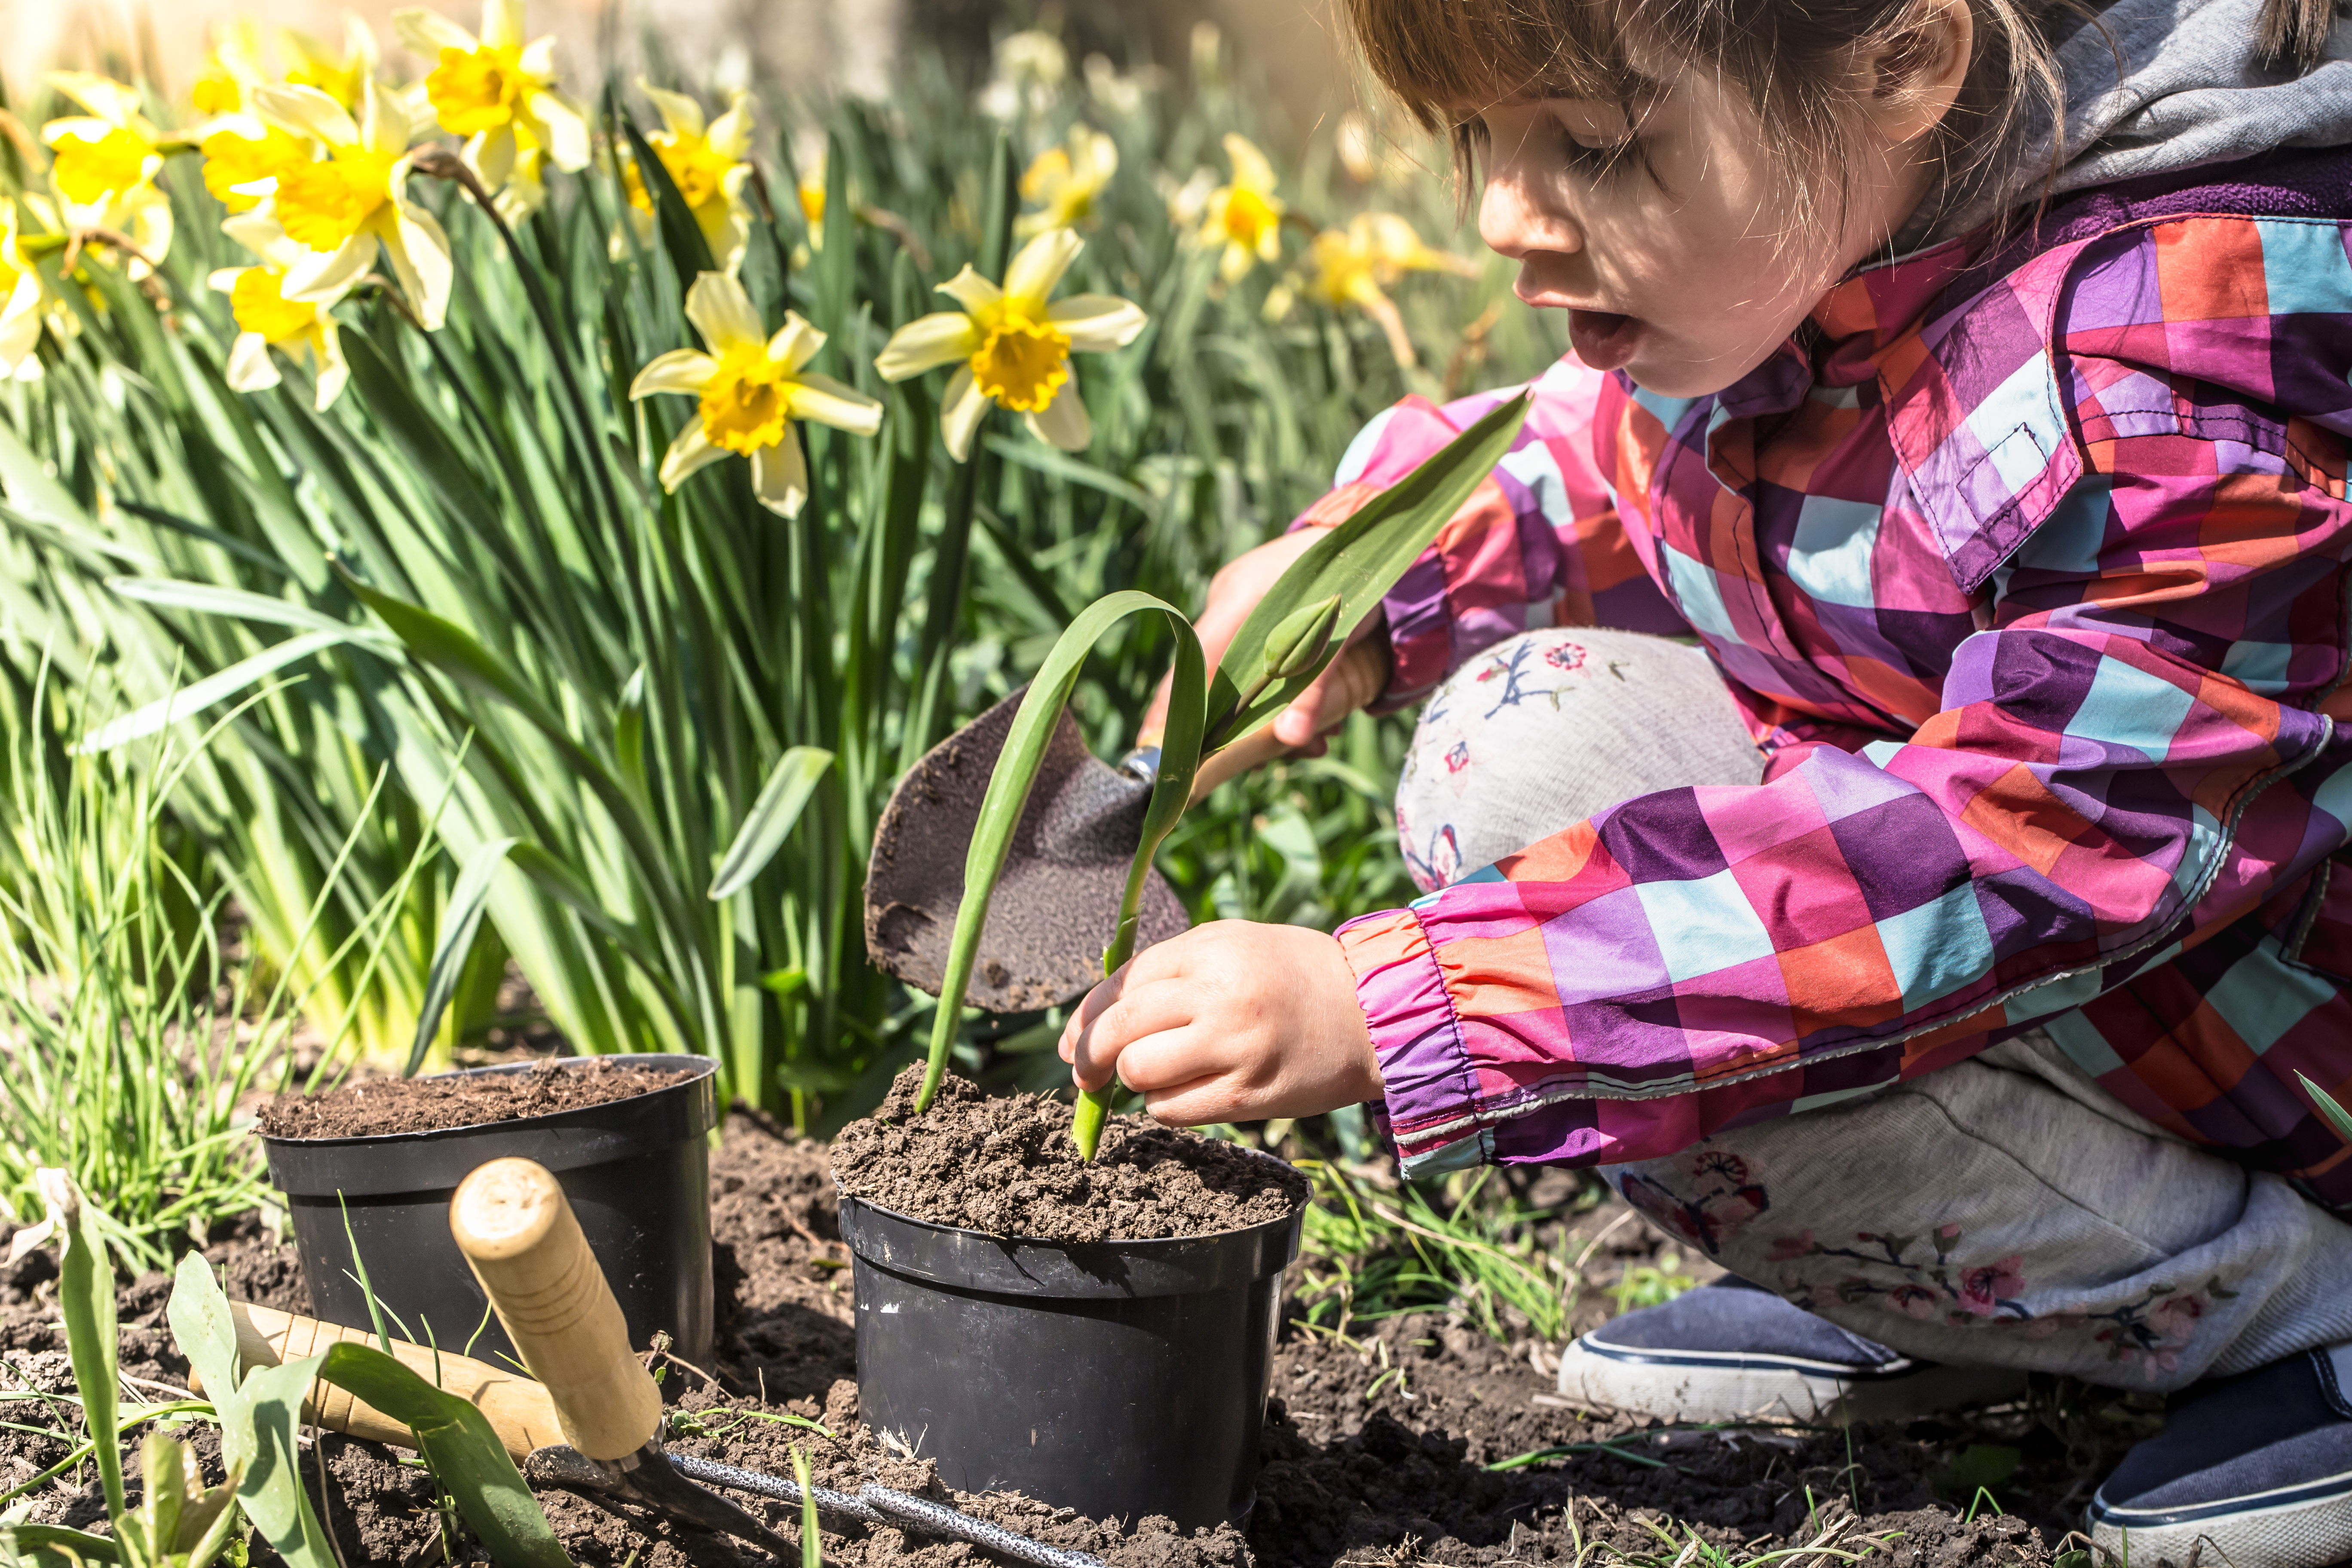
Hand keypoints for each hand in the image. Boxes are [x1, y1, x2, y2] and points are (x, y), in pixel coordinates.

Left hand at [1058, 921, 1382, 1125]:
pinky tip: (1189, 1092)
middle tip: (1085, 1074)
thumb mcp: (1235, 946)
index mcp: (1210, 949)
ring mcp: (1233, 1047)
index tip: (1072, 1041)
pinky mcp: (1247, 1096)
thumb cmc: (1295, 976)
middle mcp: (1217, 995)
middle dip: (1089, 1057)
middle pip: (1118, 1031)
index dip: (1085, 1018)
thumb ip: (1172, 971)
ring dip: (1135, 1080)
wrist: (1372, 1013)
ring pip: (1138, 1073)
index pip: (1120, 984)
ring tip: (1161, 1074)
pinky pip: (1171, 1110)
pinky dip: (1166, 1106)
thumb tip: (1098, 1020)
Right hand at [1138, 530, 1388, 765]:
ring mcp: (1242, 610)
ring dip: (1271, 717)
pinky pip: (1258, 668)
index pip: (1193, 666)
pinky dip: (1283, 696)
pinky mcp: (1260, 619)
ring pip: (1239, 680)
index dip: (1173, 712)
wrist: (1375, 546)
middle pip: (1214, 682)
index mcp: (1237, 599)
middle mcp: (1230, 604)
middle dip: (1241, 729)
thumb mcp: (1338, 638)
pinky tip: (1318, 718)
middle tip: (1272, 758)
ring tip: (1314, 741)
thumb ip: (1313, 689)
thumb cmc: (1354, 582)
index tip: (1162, 753)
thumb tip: (1291, 741)